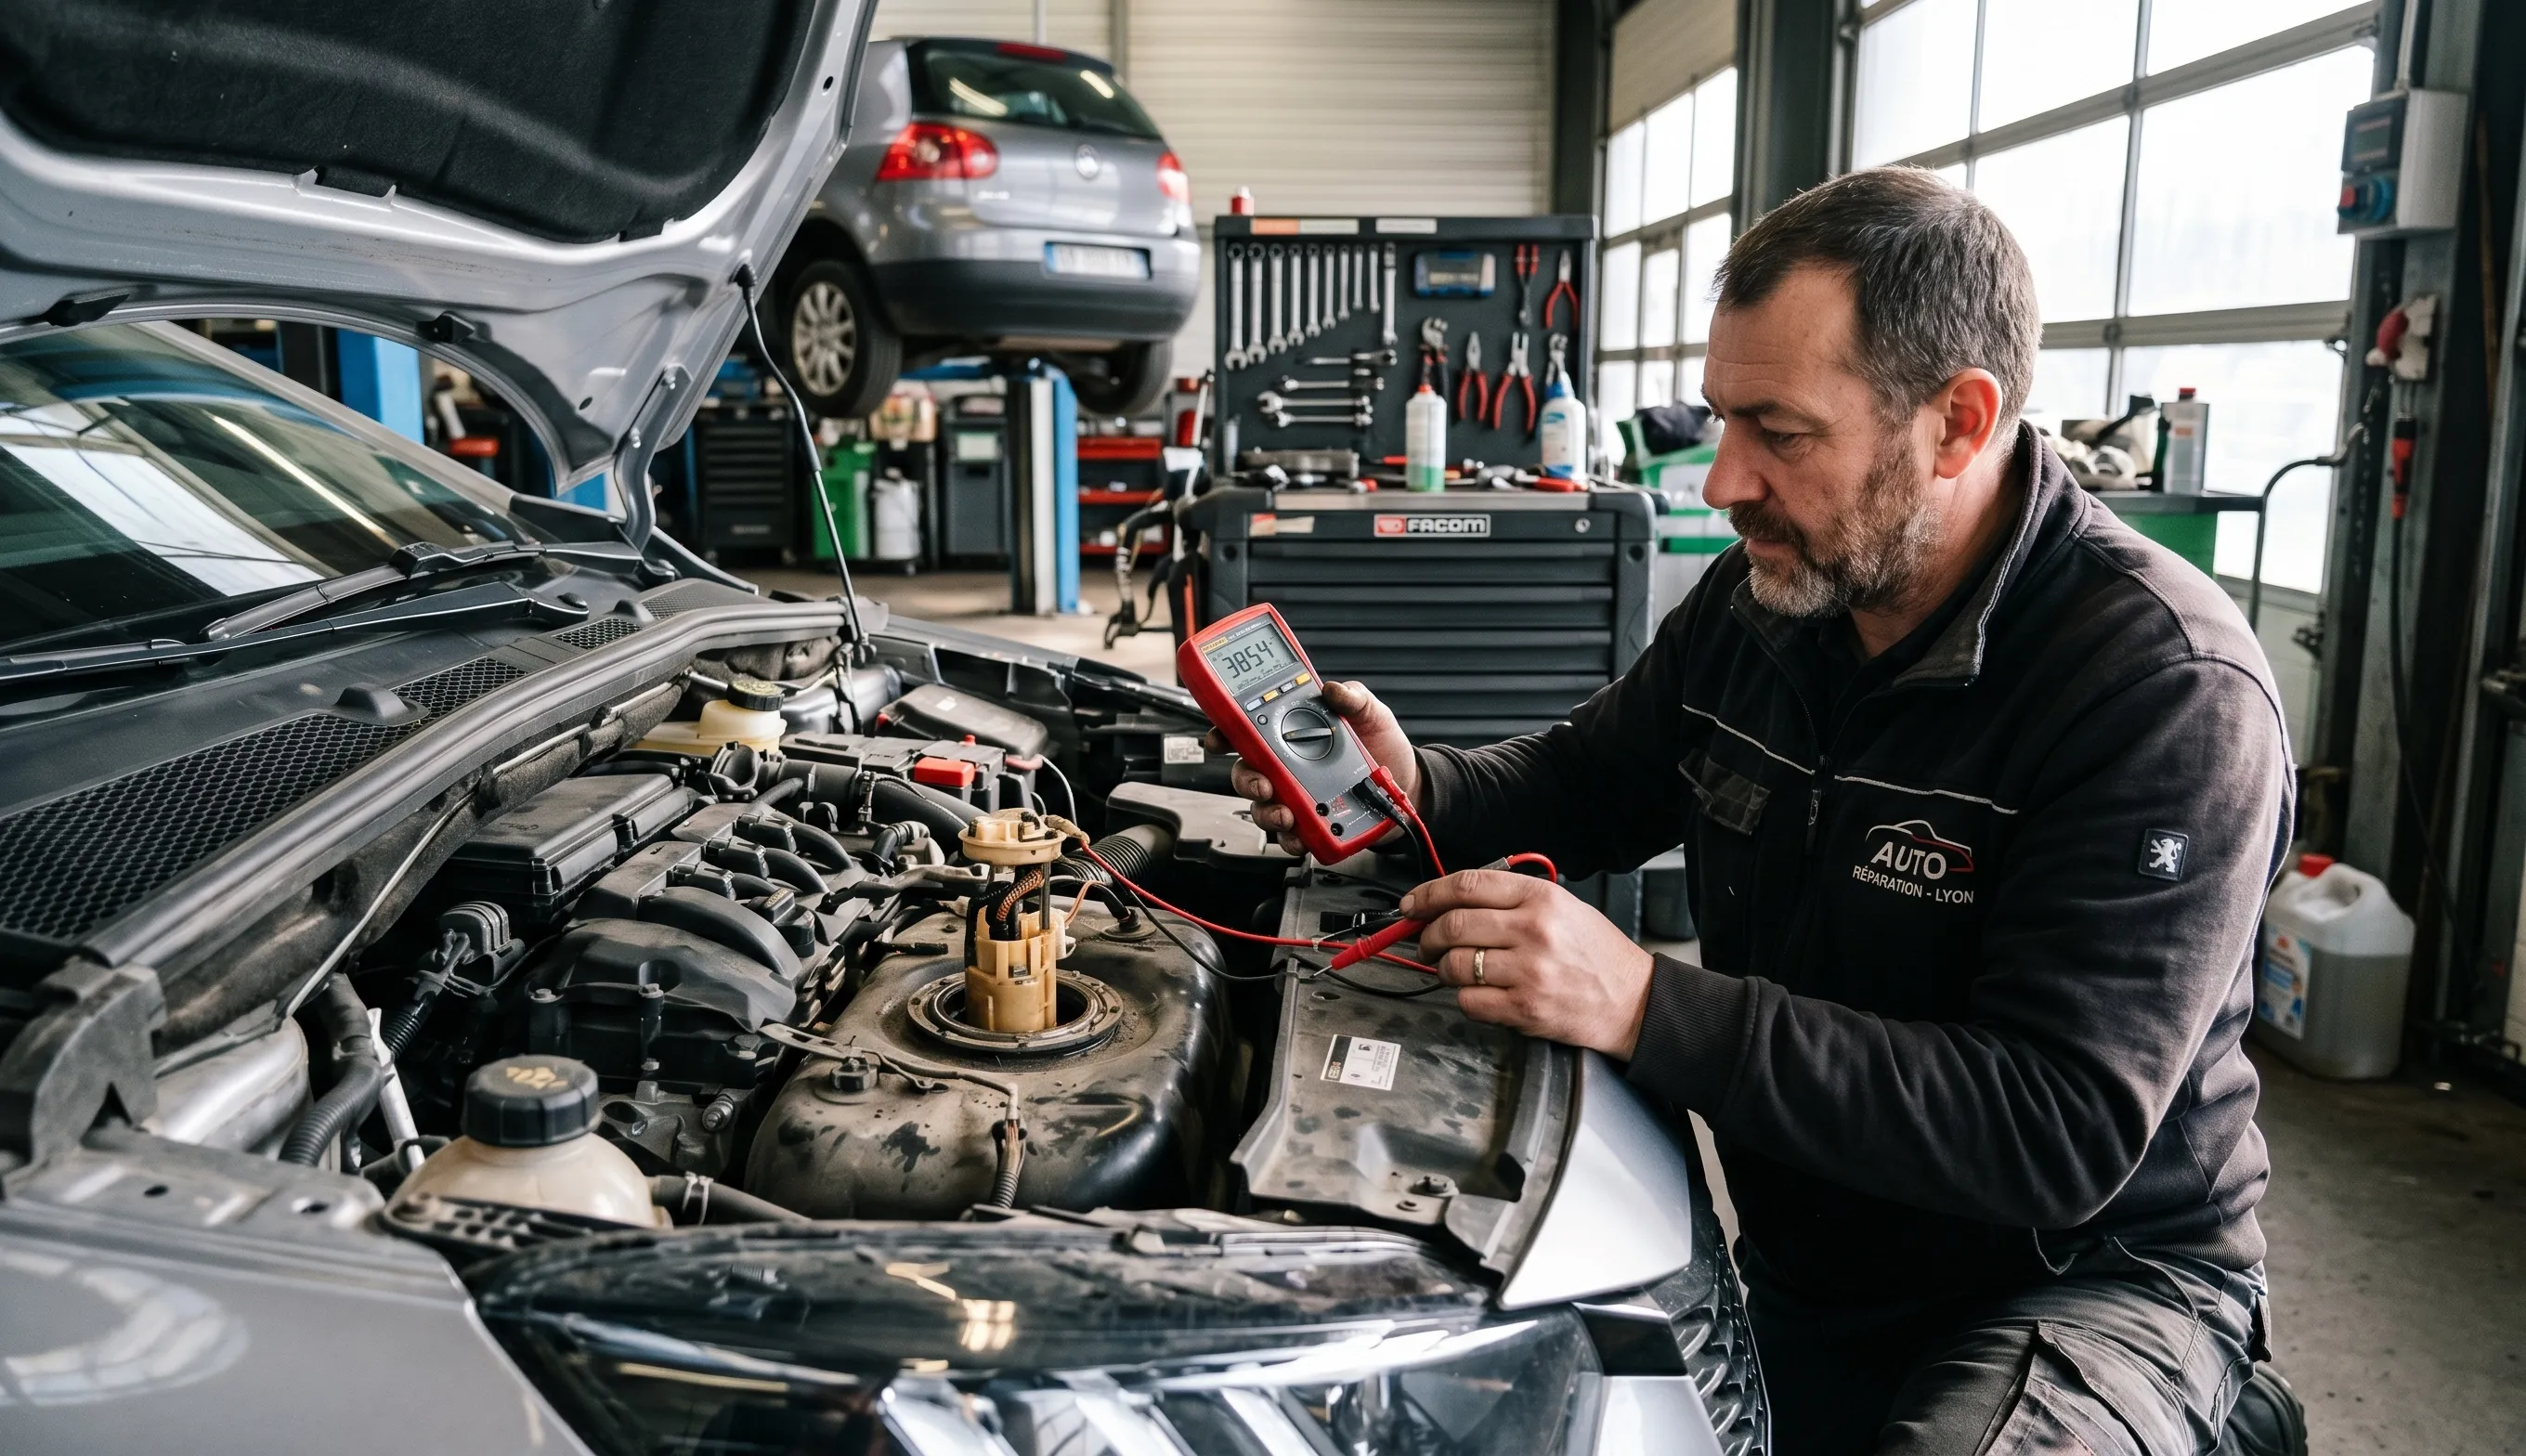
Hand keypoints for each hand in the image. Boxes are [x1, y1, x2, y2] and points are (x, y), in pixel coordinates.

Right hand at [1211, 680, 1418, 855]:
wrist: (1410, 786)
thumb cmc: (1384, 747)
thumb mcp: (1371, 713)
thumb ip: (1353, 697)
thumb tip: (1333, 689)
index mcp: (1293, 733)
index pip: (1248, 730)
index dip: (1225, 732)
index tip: (1219, 738)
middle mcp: (1288, 766)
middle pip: (1246, 773)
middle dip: (1246, 780)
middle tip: (1263, 784)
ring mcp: (1297, 795)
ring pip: (1263, 807)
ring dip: (1267, 813)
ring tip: (1287, 814)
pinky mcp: (1311, 822)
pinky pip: (1290, 835)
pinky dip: (1291, 838)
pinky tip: (1302, 835)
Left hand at [1406, 868, 1653, 1058]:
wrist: (1633, 1001)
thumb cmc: (1597, 955)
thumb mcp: (1563, 908)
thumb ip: (1511, 900)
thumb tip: (1452, 903)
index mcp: (1540, 898)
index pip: (1466, 885)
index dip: (1429, 893)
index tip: (1411, 904)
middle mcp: (1533, 930)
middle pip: (1452, 925)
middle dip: (1425, 936)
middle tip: (1423, 943)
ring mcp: (1528, 971)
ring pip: (1453, 965)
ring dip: (1442, 969)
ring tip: (1452, 970)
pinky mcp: (1524, 1008)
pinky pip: (1468, 1001)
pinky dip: (1463, 998)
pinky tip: (1477, 993)